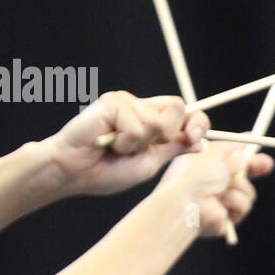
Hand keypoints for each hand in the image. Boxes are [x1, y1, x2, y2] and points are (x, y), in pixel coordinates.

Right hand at [42, 91, 208, 196]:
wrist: (74, 173)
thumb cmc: (106, 172)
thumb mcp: (148, 164)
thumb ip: (172, 149)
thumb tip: (200, 143)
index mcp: (151, 121)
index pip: (185, 112)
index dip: (196, 122)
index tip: (194, 137)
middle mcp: (140, 107)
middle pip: (176, 108)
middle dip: (164, 136)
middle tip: (136, 150)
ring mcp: (126, 101)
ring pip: (156, 121)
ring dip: (138, 145)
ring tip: (116, 148)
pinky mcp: (112, 102)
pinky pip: (136, 125)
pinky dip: (124, 142)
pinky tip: (106, 142)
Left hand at [155, 141, 274, 237]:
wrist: (186, 204)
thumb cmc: (195, 176)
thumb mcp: (216, 156)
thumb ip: (233, 155)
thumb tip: (243, 157)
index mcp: (201, 164)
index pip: (226, 155)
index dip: (241, 149)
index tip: (254, 139)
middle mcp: (210, 184)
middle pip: (240, 174)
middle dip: (255, 168)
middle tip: (267, 164)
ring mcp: (218, 202)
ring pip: (247, 191)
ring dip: (240, 186)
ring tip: (223, 188)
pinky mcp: (225, 218)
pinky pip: (243, 206)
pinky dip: (236, 202)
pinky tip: (222, 203)